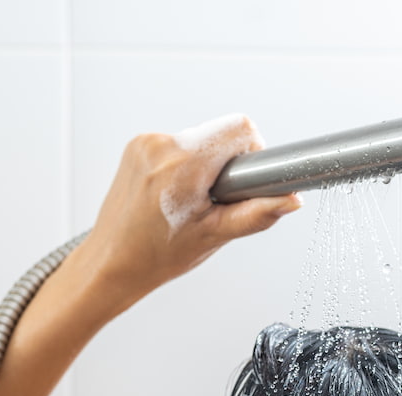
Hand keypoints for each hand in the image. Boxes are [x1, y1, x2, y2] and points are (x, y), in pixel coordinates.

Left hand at [78, 114, 300, 307]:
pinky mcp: (136, 146)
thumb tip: (291, 199)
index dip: (252, 152)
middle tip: (213, 201)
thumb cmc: (155, 256)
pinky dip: (183, 165)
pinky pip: (176, 144)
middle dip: (226, 164)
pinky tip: (172, 196)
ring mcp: (144, 143)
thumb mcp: (214, 236)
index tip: (244, 180)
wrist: (110, 263)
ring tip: (189, 203)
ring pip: (199, 139)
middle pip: (219, 133)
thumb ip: (257, 214)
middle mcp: (160, 145)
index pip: (239, 128)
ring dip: (203, 165)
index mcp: (182, 164)